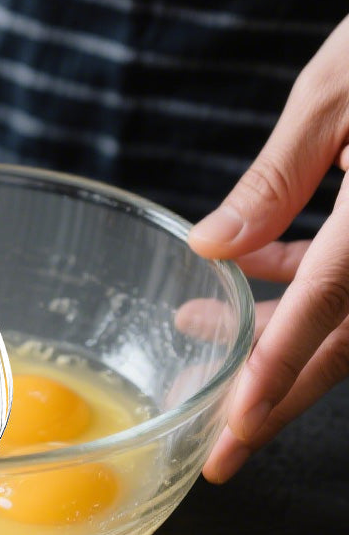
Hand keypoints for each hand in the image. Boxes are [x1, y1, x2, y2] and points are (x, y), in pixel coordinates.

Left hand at [187, 13, 348, 483]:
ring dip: (277, 331)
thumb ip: (273, 179)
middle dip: (276, 395)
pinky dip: (303, 279)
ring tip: (201, 323)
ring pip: (348, 314)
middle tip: (218, 443)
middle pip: (343, 341)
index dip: (276, 378)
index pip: (324, 312)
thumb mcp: (337, 92)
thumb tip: (210, 246)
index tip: (234, 432)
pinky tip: (250, 264)